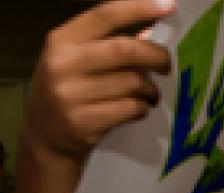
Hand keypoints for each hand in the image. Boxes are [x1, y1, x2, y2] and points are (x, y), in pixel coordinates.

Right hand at [24, 0, 172, 163]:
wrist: (45, 136)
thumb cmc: (68, 91)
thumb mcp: (76, 61)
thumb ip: (107, 45)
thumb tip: (149, 33)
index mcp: (61, 40)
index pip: (104, 16)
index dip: (138, 8)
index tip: (167, 6)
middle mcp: (63, 63)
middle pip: (125, 50)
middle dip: (156, 56)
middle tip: (166, 65)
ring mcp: (71, 94)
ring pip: (133, 83)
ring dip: (150, 89)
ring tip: (148, 94)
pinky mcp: (84, 121)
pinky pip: (131, 108)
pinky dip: (142, 108)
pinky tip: (137, 108)